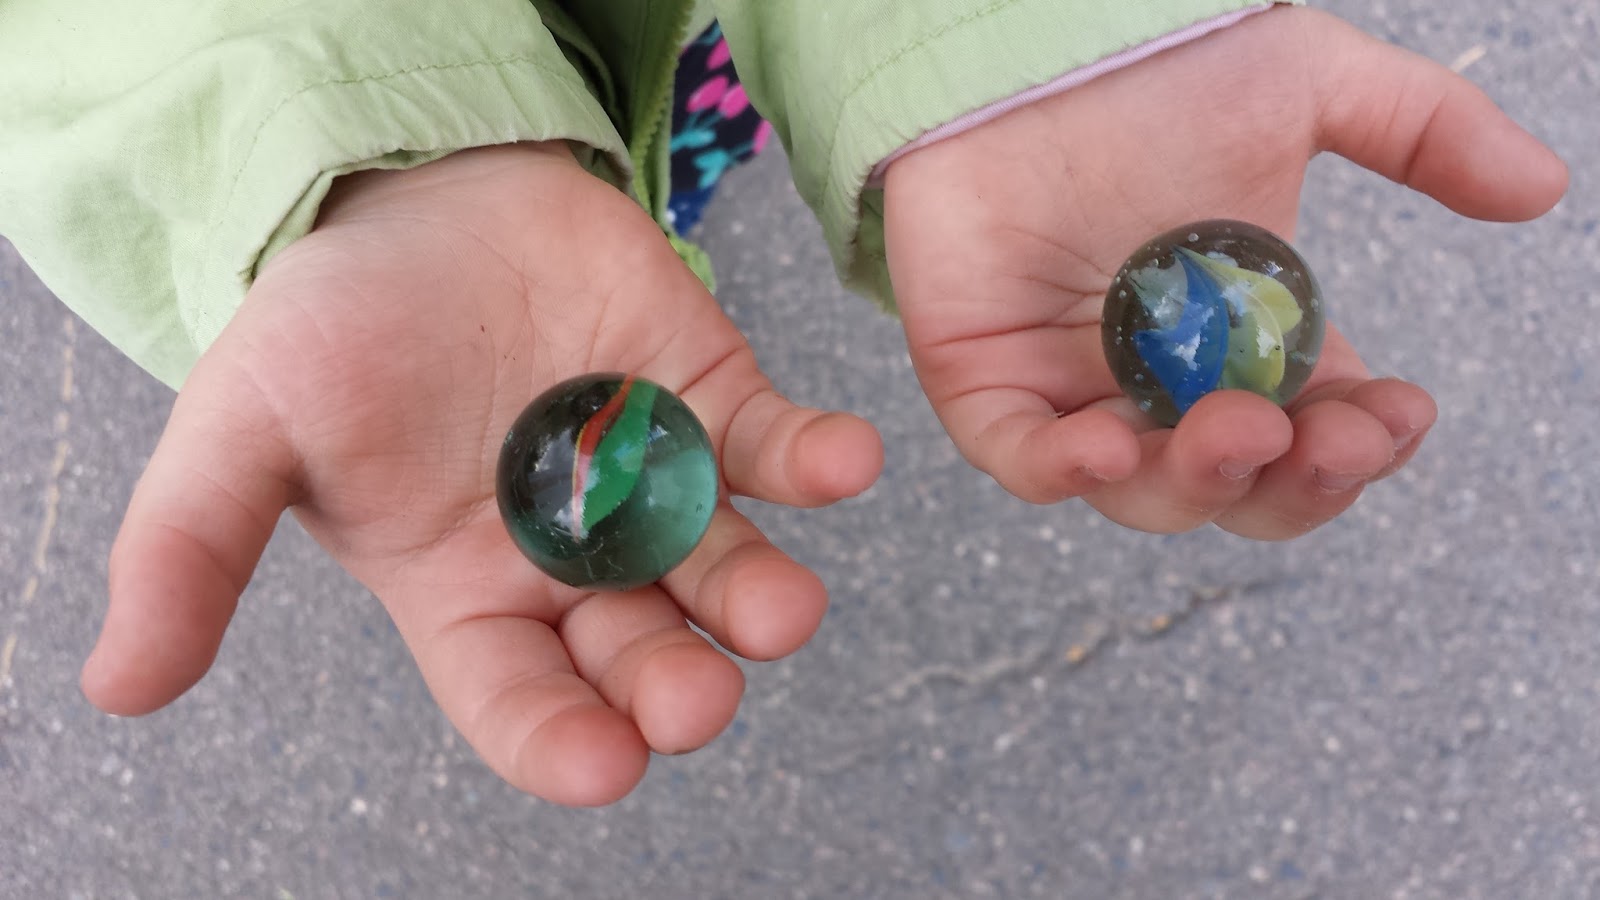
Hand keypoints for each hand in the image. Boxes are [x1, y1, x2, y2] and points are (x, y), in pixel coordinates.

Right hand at [80, 143, 882, 804]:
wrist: (417, 199)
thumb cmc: (328, 324)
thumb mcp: (240, 429)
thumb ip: (192, 547)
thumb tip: (116, 685)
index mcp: (467, 596)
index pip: (518, 702)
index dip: (559, 743)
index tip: (604, 766)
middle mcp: (571, 559)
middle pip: (637, 652)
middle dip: (672, 682)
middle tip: (696, 698)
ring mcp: (650, 481)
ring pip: (721, 565)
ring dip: (759, 595)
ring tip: (781, 609)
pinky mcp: (708, 397)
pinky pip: (772, 445)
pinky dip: (813, 458)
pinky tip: (844, 460)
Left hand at [883, 6, 1566, 537]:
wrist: (1032, 37)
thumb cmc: (1155, 69)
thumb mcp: (1310, 87)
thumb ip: (1423, 135)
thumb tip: (1541, 189)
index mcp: (1250, 339)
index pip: (1317, 429)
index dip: (1360, 443)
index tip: (1396, 412)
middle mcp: (1169, 381)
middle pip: (1240, 487)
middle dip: (1293, 483)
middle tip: (1325, 440)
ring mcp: (1078, 390)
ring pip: (1143, 491)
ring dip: (1199, 482)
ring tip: (1237, 429)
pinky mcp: (988, 384)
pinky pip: (1025, 460)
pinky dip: (1067, 471)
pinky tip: (1110, 447)